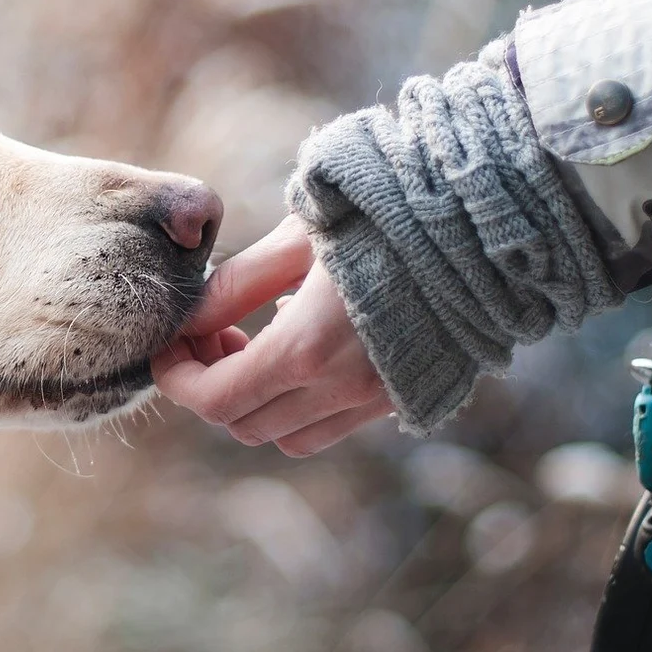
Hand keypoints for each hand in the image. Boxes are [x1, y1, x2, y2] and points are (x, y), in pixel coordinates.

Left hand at [153, 215, 392, 455]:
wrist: (484, 223)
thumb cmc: (384, 214)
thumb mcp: (297, 238)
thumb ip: (236, 285)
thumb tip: (189, 319)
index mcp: (307, 349)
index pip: (214, 399)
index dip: (177, 378)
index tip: (168, 345)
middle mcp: (342, 389)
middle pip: (243, 424)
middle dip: (210, 386)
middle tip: (211, 333)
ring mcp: (377, 399)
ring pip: (287, 436)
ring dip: (255, 402)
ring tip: (253, 341)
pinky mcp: (403, 396)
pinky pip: (331, 425)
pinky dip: (299, 404)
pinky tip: (303, 346)